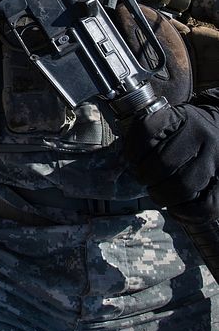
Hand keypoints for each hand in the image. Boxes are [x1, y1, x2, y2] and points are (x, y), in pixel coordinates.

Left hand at [120, 89, 218, 223]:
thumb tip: (121, 163)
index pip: (147, 129)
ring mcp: (216, 161)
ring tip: (158, 193)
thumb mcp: (171, 120)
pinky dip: (185, 213)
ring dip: (163, 195)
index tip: (130, 159)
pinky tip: (175, 208)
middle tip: (145, 179)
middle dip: (146, 176)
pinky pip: (205, 207)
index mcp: (183, 117)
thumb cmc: (187, 131)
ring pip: (184, 186)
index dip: (132, 149)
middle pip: (164, 162)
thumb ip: (149, 135)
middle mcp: (202, 136)